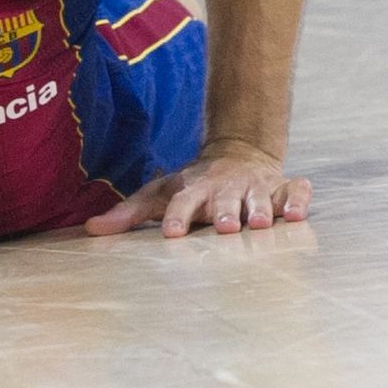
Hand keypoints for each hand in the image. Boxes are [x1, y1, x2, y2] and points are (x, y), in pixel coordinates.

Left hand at [83, 139, 310, 237]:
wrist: (237, 155)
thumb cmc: (192, 185)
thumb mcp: (159, 194)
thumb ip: (128, 213)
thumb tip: (91, 230)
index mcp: (194, 189)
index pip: (181, 202)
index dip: (176, 216)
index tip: (170, 233)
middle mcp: (225, 188)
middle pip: (223, 200)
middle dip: (223, 212)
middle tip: (222, 227)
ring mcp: (256, 186)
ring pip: (259, 197)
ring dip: (260, 209)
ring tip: (259, 225)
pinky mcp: (283, 187)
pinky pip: (295, 192)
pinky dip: (297, 201)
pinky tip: (296, 215)